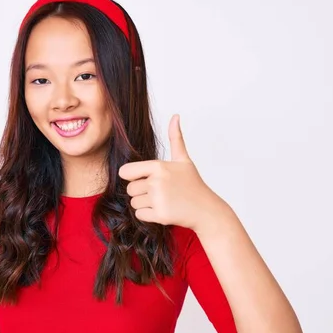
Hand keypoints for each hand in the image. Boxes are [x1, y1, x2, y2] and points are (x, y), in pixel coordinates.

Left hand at [118, 114, 224, 230]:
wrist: (206, 210)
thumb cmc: (193, 184)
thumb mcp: (184, 160)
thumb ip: (176, 138)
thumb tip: (175, 116)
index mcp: (158, 166)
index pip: (125, 172)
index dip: (132, 177)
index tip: (145, 179)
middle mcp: (157, 181)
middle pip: (129, 190)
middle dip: (141, 193)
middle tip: (160, 193)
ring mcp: (158, 199)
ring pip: (134, 203)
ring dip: (145, 205)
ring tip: (163, 201)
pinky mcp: (160, 215)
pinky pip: (139, 215)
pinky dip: (148, 215)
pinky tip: (164, 211)